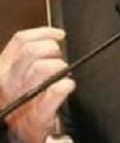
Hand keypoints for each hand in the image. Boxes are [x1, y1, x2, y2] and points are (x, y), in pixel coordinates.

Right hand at [0, 28, 74, 142]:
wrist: (25, 134)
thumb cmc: (25, 101)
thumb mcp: (18, 76)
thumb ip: (28, 57)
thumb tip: (53, 37)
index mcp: (2, 69)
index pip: (20, 41)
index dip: (44, 33)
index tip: (59, 35)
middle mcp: (7, 82)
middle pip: (32, 51)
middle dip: (52, 51)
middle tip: (59, 60)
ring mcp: (21, 98)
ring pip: (43, 68)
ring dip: (59, 67)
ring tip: (63, 75)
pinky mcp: (37, 115)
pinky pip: (54, 91)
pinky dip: (65, 86)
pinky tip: (68, 86)